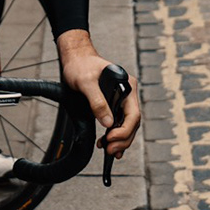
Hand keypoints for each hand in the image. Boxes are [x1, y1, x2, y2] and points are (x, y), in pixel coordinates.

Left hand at [56, 31, 140, 159]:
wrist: (76, 59)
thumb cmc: (81, 65)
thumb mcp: (86, 82)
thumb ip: (97, 101)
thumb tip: (108, 122)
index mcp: (127, 85)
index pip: (133, 114)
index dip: (124, 130)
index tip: (110, 138)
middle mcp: (127, 93)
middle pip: (132, 123)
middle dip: (122, 139)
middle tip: (109, 150)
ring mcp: (122, 99)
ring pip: (128, 126)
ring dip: (120, 140)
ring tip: (108, 150)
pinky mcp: (114, 104)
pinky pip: (120, 123)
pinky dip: (116, 136)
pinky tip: (109, 144)